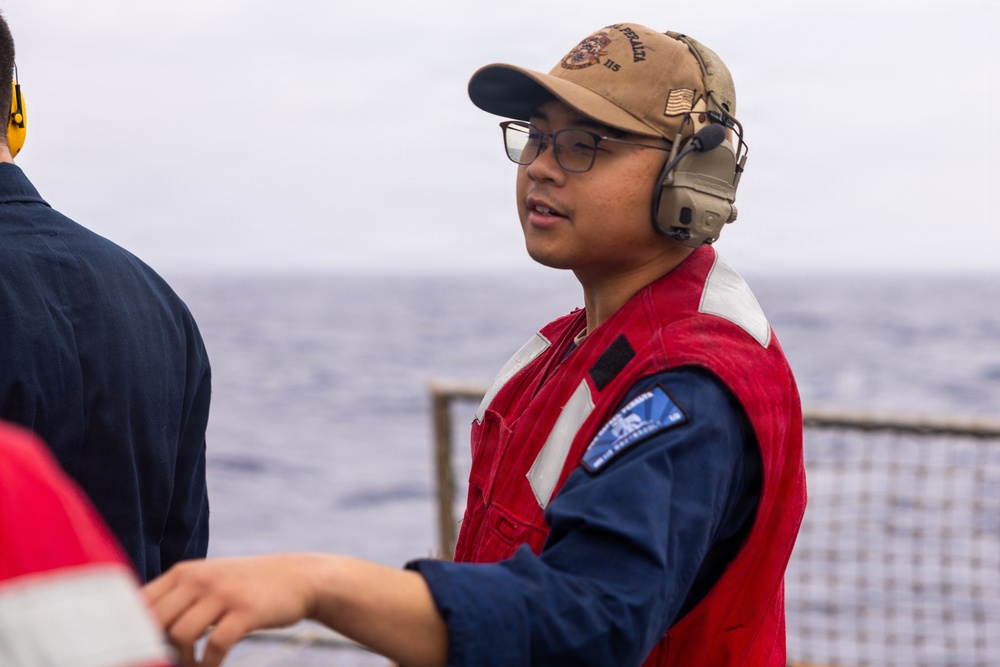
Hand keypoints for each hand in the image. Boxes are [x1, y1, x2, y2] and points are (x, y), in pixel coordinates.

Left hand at [143, 554, 319, 666]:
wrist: (297, 578)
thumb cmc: (246, 586)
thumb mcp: (209, 582)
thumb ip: (176, 599)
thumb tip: (137, 632)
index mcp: (184, 572)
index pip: (138, 603)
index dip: (127, 632)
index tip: (128, 653)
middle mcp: (199, 579)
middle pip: (153, 621)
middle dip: (151, 650)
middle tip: (162, 663)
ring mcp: (223, 594)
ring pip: (179, 635)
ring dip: (181, 661)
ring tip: (192, 666)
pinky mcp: (246, 612)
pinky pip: (214, 646)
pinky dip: (208, 665)